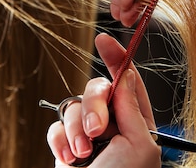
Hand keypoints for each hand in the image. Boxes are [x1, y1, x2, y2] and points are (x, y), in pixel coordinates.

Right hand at [46, 34, 160, 167]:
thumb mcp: (139, 146)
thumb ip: (130, 107)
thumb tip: (124, 77)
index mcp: (137, 124)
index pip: (128, 82)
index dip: (118, 58)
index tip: (104, 40)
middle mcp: (113, 126)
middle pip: (97, 90)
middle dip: (93, 105)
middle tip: (97, 130)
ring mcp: (88, 136)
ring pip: (73, 106)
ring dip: (75, 129)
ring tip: (83, 154)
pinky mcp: (66, 147)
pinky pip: (55, 125)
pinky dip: (59, 140)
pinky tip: (68, 158)